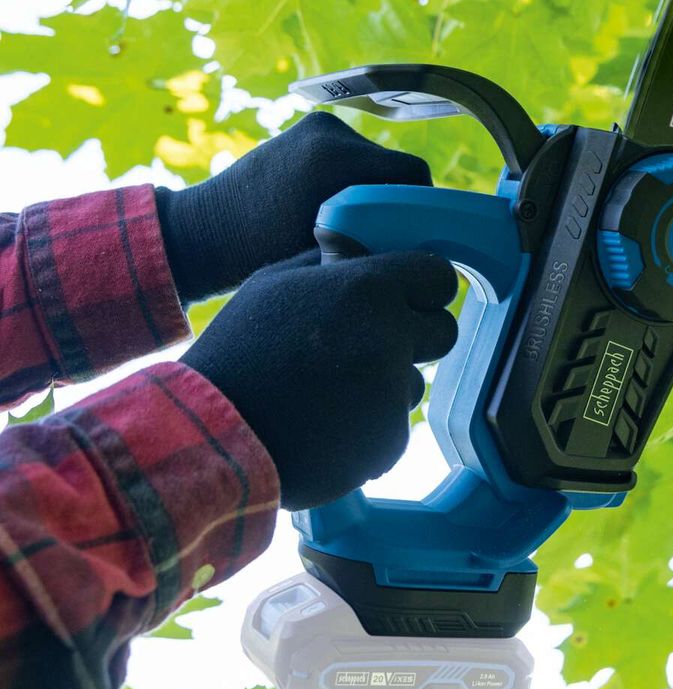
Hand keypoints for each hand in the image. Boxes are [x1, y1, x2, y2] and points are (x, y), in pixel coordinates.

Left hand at [156, 111, 431, 303]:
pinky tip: (332, 208)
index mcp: (334, 157)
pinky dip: (351, 180)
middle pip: (392, 167)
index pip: (411, 172)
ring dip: (371, 191)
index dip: (420, 205)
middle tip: (380, 236)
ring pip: (372, 163)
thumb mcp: (325, 248)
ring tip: (351, 225)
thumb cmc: (256, 251)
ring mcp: (317, 126)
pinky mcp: (307, 131)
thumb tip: (414, 242)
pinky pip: (351, 157)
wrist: (201, 232)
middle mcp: (329, 131)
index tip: (413, 235)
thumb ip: (372, 237)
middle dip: (392, 200)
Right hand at [182, 249, 457, 510]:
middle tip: (370, 347)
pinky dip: (368, 430)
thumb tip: (359, 249)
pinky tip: (326, 427)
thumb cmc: (238, 351)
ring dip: (385, 386)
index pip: (439, 276)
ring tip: (328, 394)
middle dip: (415, 336)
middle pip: (444, 330)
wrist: (213, 435)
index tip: (409, 299)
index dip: (425, 288)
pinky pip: (394, 427)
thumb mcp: (274, 283)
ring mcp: (393, 392)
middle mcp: (391, 336)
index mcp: (367, 289)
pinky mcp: (390, 440)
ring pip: (414, 381)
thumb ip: (329, 262)